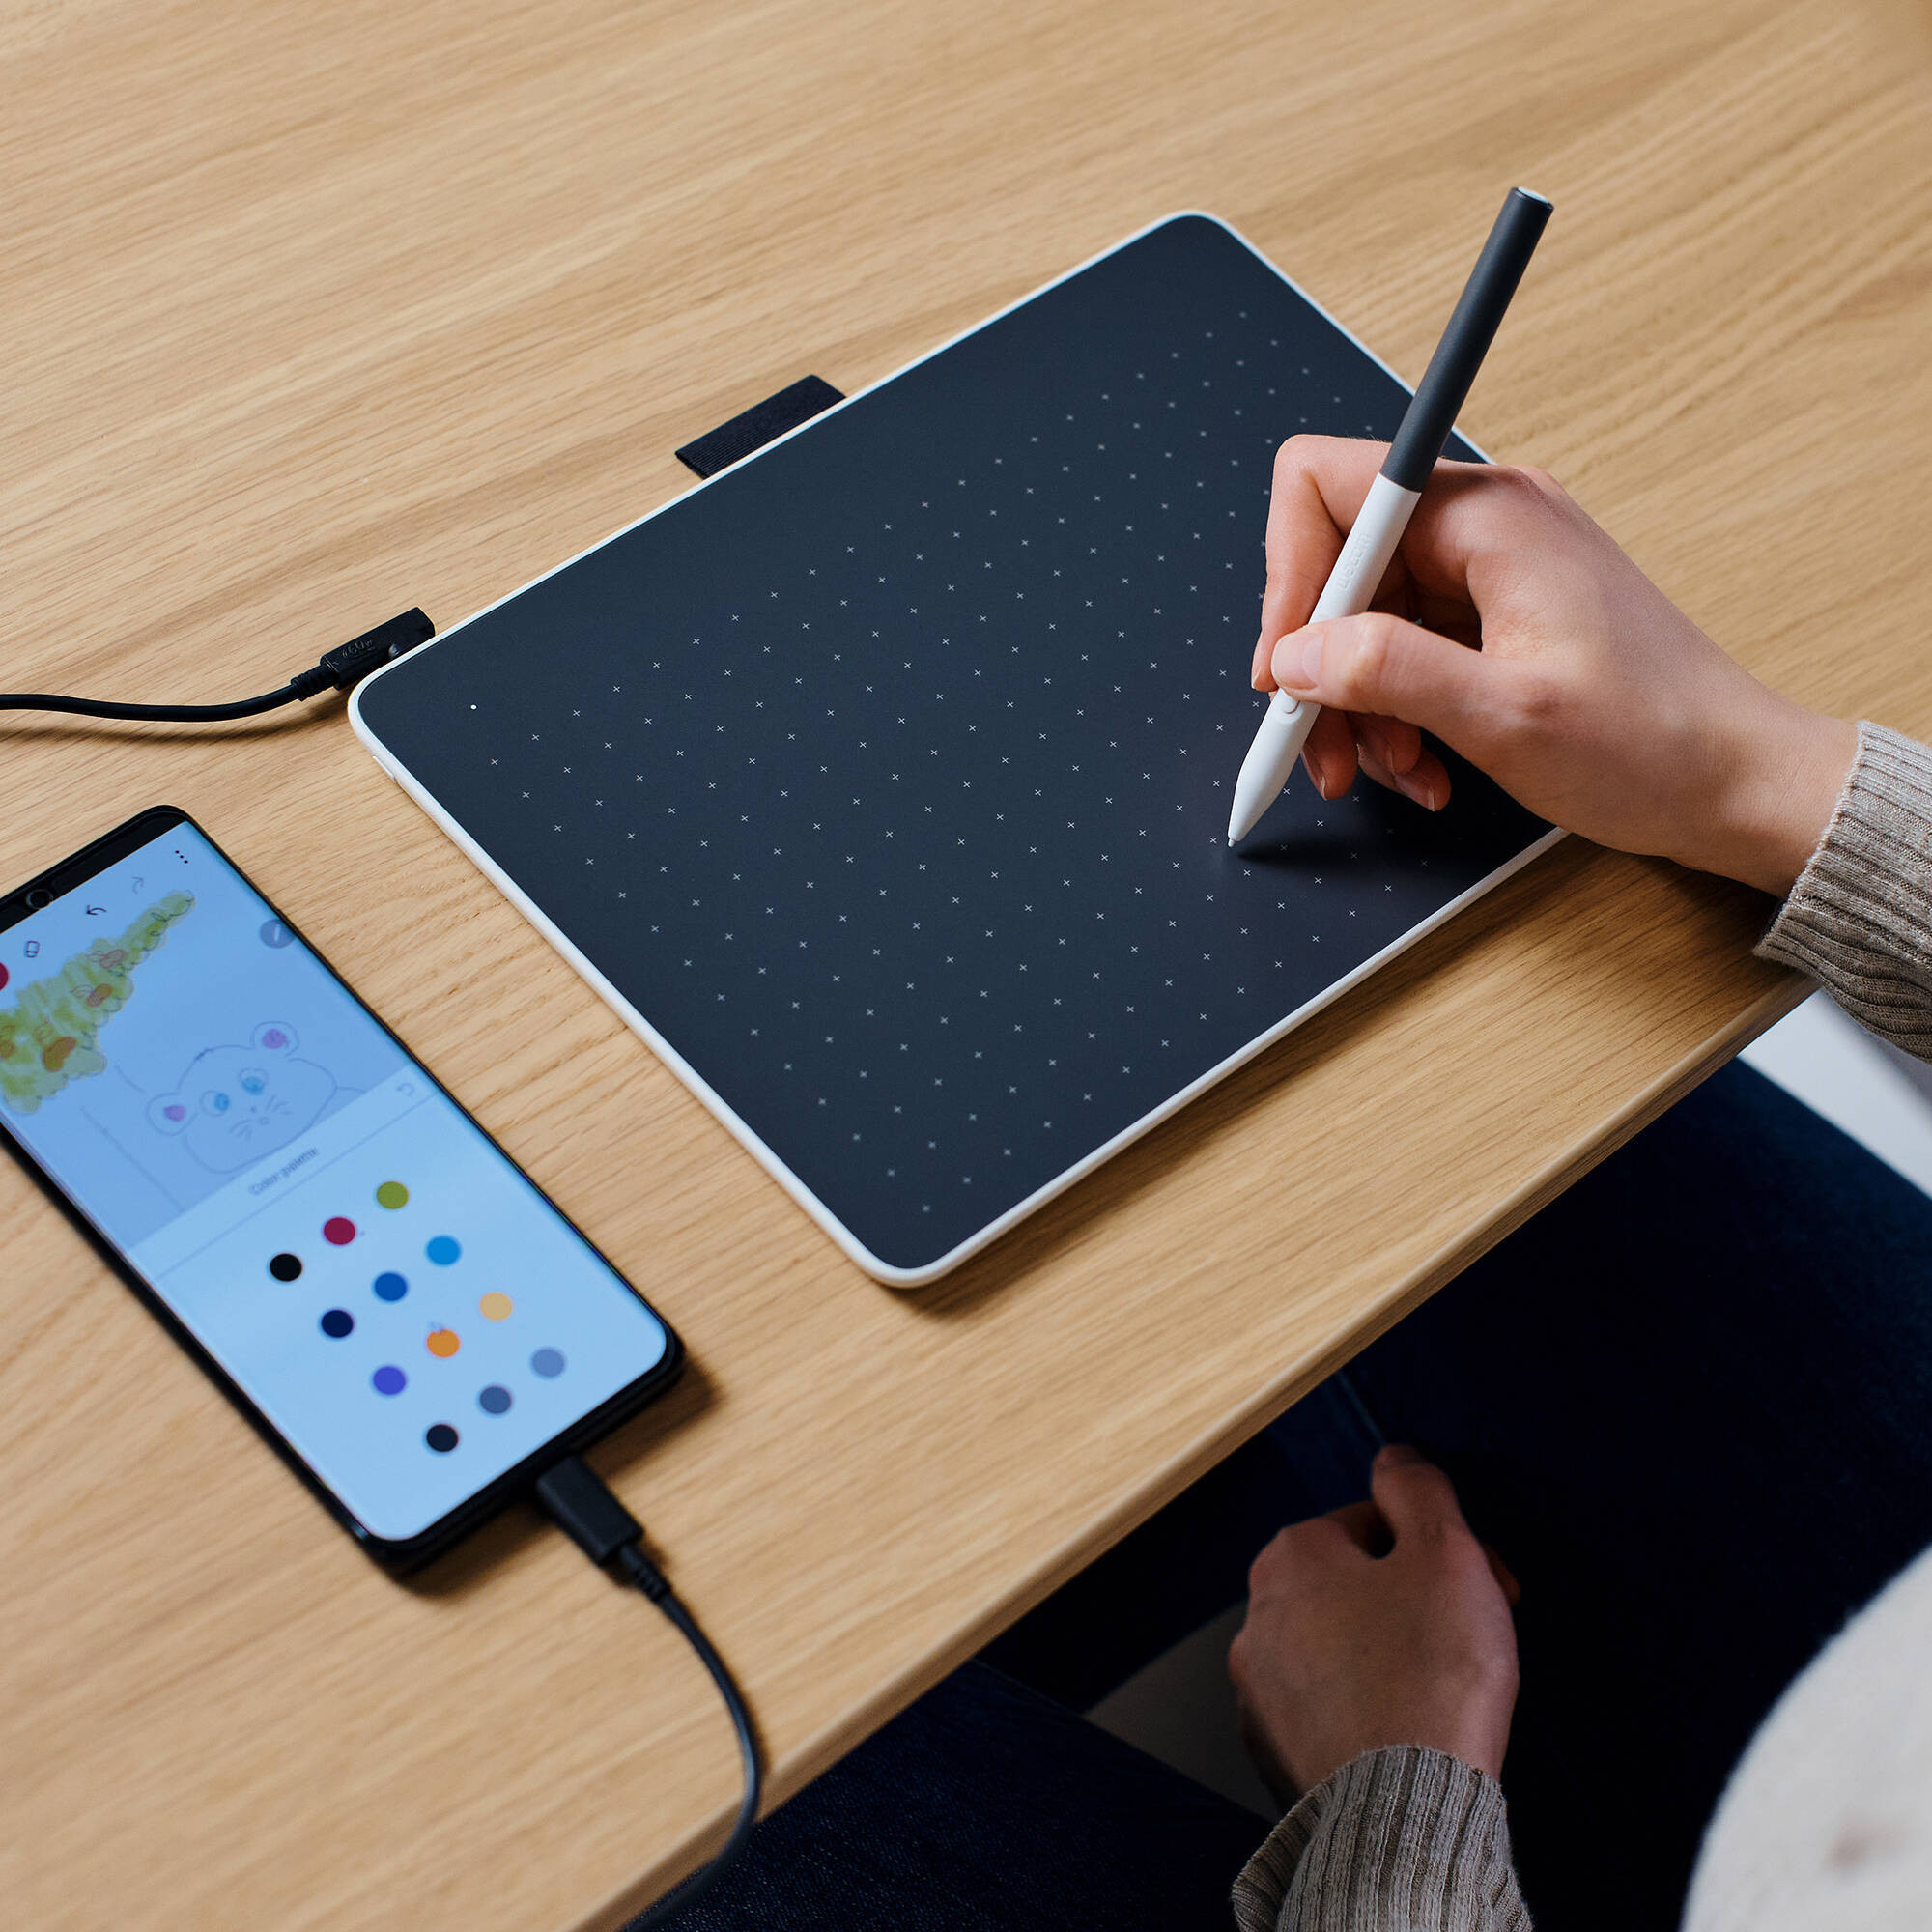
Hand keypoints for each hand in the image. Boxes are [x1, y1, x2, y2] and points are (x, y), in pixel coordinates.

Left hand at [1227, 1444, 1519, 1806]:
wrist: (1404, 1809)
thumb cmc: (1430, 1679)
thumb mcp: (1445, 1553)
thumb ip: (1417, 1489)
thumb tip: (1395, 1457)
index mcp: (1292, 1556)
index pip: (1376, 1526)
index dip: (1443, 1553)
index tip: (1488, 1586)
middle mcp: (1257, 1615)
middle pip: (1354, 1586)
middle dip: (1415, 1602)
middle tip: (1471, 1637)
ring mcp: (1259, 1689)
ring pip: (1339, 1648)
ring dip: (1389, 1655)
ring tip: (1441, 1689)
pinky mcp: (1273, 1750)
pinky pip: (1328, 1710)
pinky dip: (1365, 1712)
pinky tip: (1407, 1729)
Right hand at [1249, 437, 1856, 897]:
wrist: (1735, 780)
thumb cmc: (1650, 743)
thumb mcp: (1503, 715)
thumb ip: (1386, 672)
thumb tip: (1296, 655)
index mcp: (1487, 515)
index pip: (1326, 487)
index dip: (1288, 580)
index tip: (1286, 673)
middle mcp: (1484, 522)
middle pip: (1339, 566)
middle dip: (1321, 665)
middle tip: (1325, 752)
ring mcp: (1491, 567)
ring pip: (1365, 618)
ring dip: (1359, 704)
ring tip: (1397, 770)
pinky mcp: (1496, 613)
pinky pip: (1406, 647)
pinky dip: (1397, 710)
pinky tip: (1425, 763)